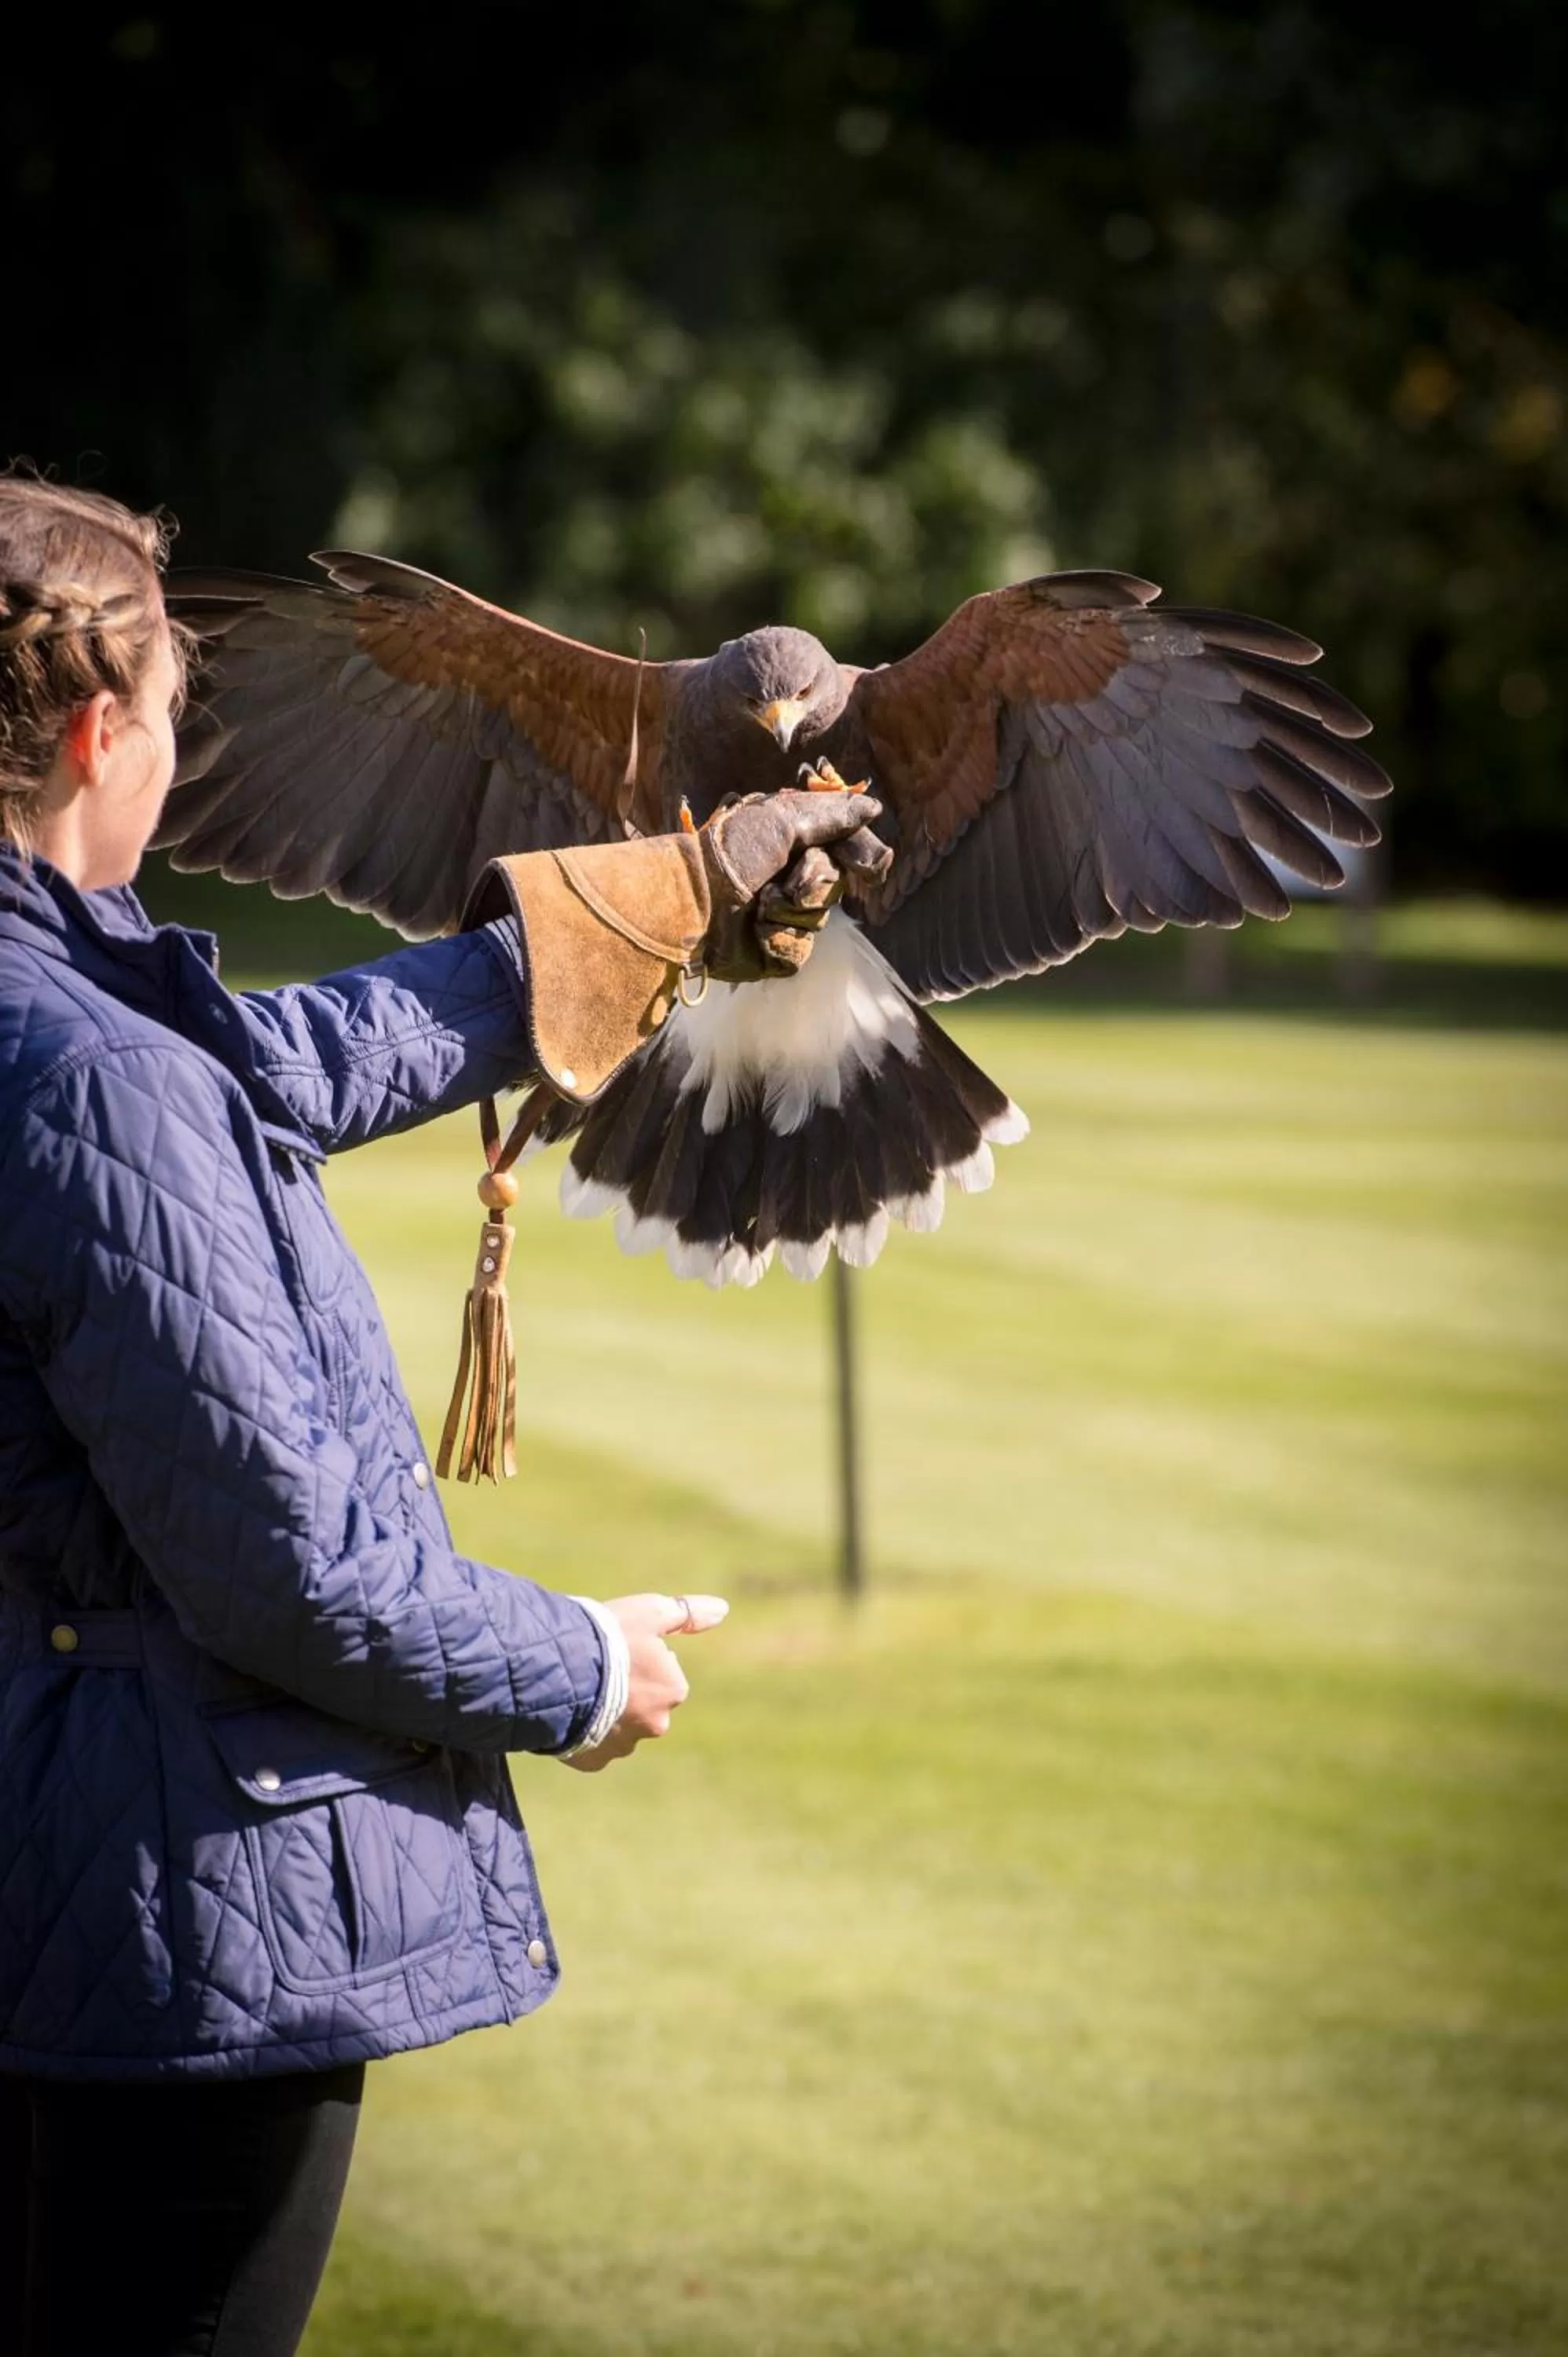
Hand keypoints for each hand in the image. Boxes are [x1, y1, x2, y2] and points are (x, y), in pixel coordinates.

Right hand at [561, 1591, 729, 1772]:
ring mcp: (623, 1747)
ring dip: (603, 1713)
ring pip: (616, 1727)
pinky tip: (570, 1713)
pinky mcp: (593, 1761)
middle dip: (625, 1690)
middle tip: (599, 1669)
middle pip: (642, 1703)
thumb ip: (687, 1614)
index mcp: (673, 1691)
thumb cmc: (609, 1639)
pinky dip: (583, 1733)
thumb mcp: (650, 1613)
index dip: (639, 1658)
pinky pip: (591, 1747)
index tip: (619, 1649)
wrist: (560, 1674)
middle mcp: (655, 1725)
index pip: (662, 1672)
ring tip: (580, 1690)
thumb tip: (721, 1609)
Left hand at [700, 787, 889, 978]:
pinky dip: (779, 938)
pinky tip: (756, 931)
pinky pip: (799, 950)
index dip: (861, 856)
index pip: (845, 848)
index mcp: (792, 842)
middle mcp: (788, 876)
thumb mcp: (783, 820)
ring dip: (791, 911)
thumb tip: (874, 808)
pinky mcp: (772, 950)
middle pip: (835, 884)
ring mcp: (781, 915)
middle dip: (815, 881)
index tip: (872, 867)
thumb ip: (832, 814)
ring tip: (760, 904)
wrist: (692, 901)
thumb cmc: (731, 854)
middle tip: (787, 879)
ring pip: (818, 920)